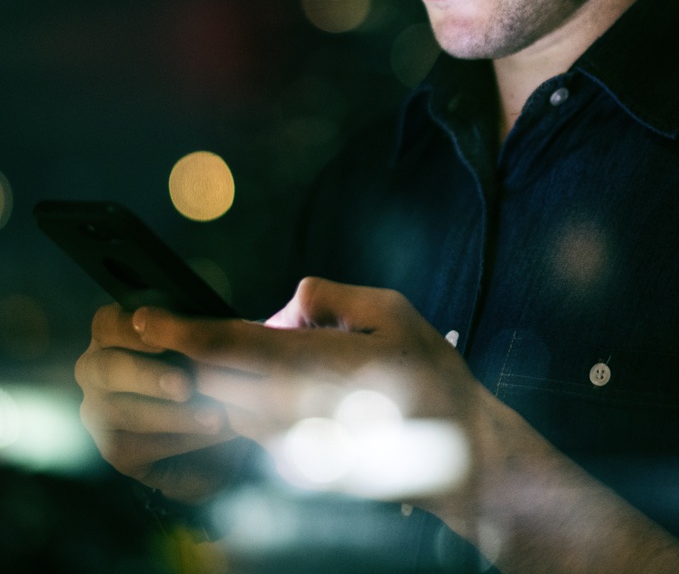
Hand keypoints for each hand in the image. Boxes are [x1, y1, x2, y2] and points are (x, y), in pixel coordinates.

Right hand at [75, 304, 249, 502]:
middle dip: (144, 374)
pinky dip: (173, 439)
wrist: (240, 438)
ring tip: (215, 417)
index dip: (132, 325)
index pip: (110, 322)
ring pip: (114, 410)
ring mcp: (104, 412)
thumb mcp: (256, 345)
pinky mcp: (122, 451)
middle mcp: (104, 369)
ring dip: (169, 413)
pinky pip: (130, 446)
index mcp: (128, 334)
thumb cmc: (243, 379)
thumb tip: (305, 296)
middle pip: (99, 366)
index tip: (156, 327)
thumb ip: (268, 319)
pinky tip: (208, 435)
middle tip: (187, 383)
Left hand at [132, 277, 481, 479]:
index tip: (145, 317)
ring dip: (210, 381)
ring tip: (210, 356)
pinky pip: (248, 425)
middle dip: (183, 356)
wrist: (456, 450)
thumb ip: (331, 297)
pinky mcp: (294, 458)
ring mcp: (291, 439)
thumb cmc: (430, 375)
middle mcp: (294, 408)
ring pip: (222, 406)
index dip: (180, 330)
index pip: (228, 346)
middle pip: (210, 380)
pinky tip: (258, 387)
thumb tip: (285, 306)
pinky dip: (239, 403)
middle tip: (159, 331)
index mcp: (316, 366)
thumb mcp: (393, 312)